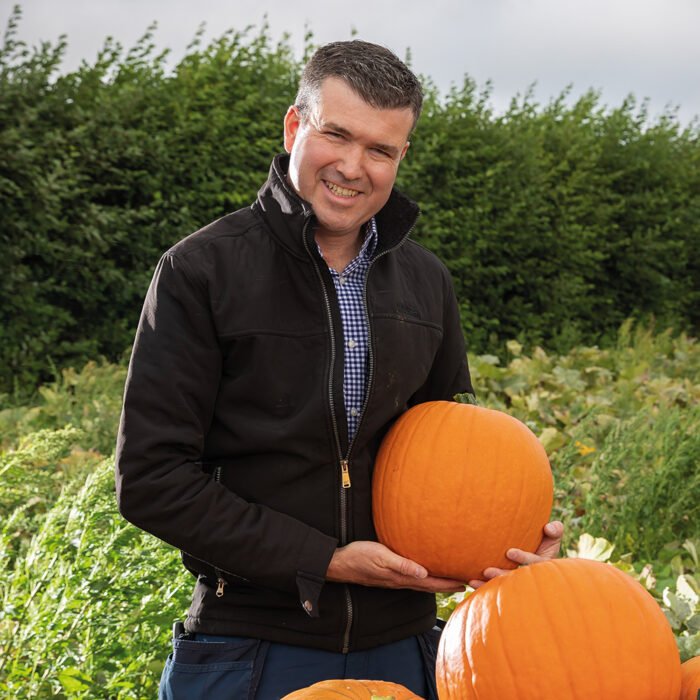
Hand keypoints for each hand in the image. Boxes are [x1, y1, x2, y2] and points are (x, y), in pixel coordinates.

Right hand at [326, 541, 465, 592]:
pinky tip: (426, 574)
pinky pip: (413, 580)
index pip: (431, 583)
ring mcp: (395, 580)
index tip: (465, 583)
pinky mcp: (390, 576)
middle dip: (448, 586)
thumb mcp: (380, 557)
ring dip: (438, 584)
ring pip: (422, 584)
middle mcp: (401, 582)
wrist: (340, 564)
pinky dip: (425, 579)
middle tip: (466, 584)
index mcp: (401, 578)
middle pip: (430, 586)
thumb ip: (401, 565)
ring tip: (452, 581)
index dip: (448, 583)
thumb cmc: (359, 557)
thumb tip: (423, 573)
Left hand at [468, 520, 564, 589]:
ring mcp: (517, 582)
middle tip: (487, 570)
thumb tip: (548, 527)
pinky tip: (470, 582)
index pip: (532, 562)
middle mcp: (528, 576)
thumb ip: (555, 530)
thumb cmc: (544, 542)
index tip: (509, 551)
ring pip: (503, 585)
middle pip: (514, 578)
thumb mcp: (552, 537)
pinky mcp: (506, 585)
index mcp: (540, 565)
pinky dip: (482, 587)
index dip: (522, 558)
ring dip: (488, 584)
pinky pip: (494, 588)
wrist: (536, 551)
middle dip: (501, 574)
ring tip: (473, 580)